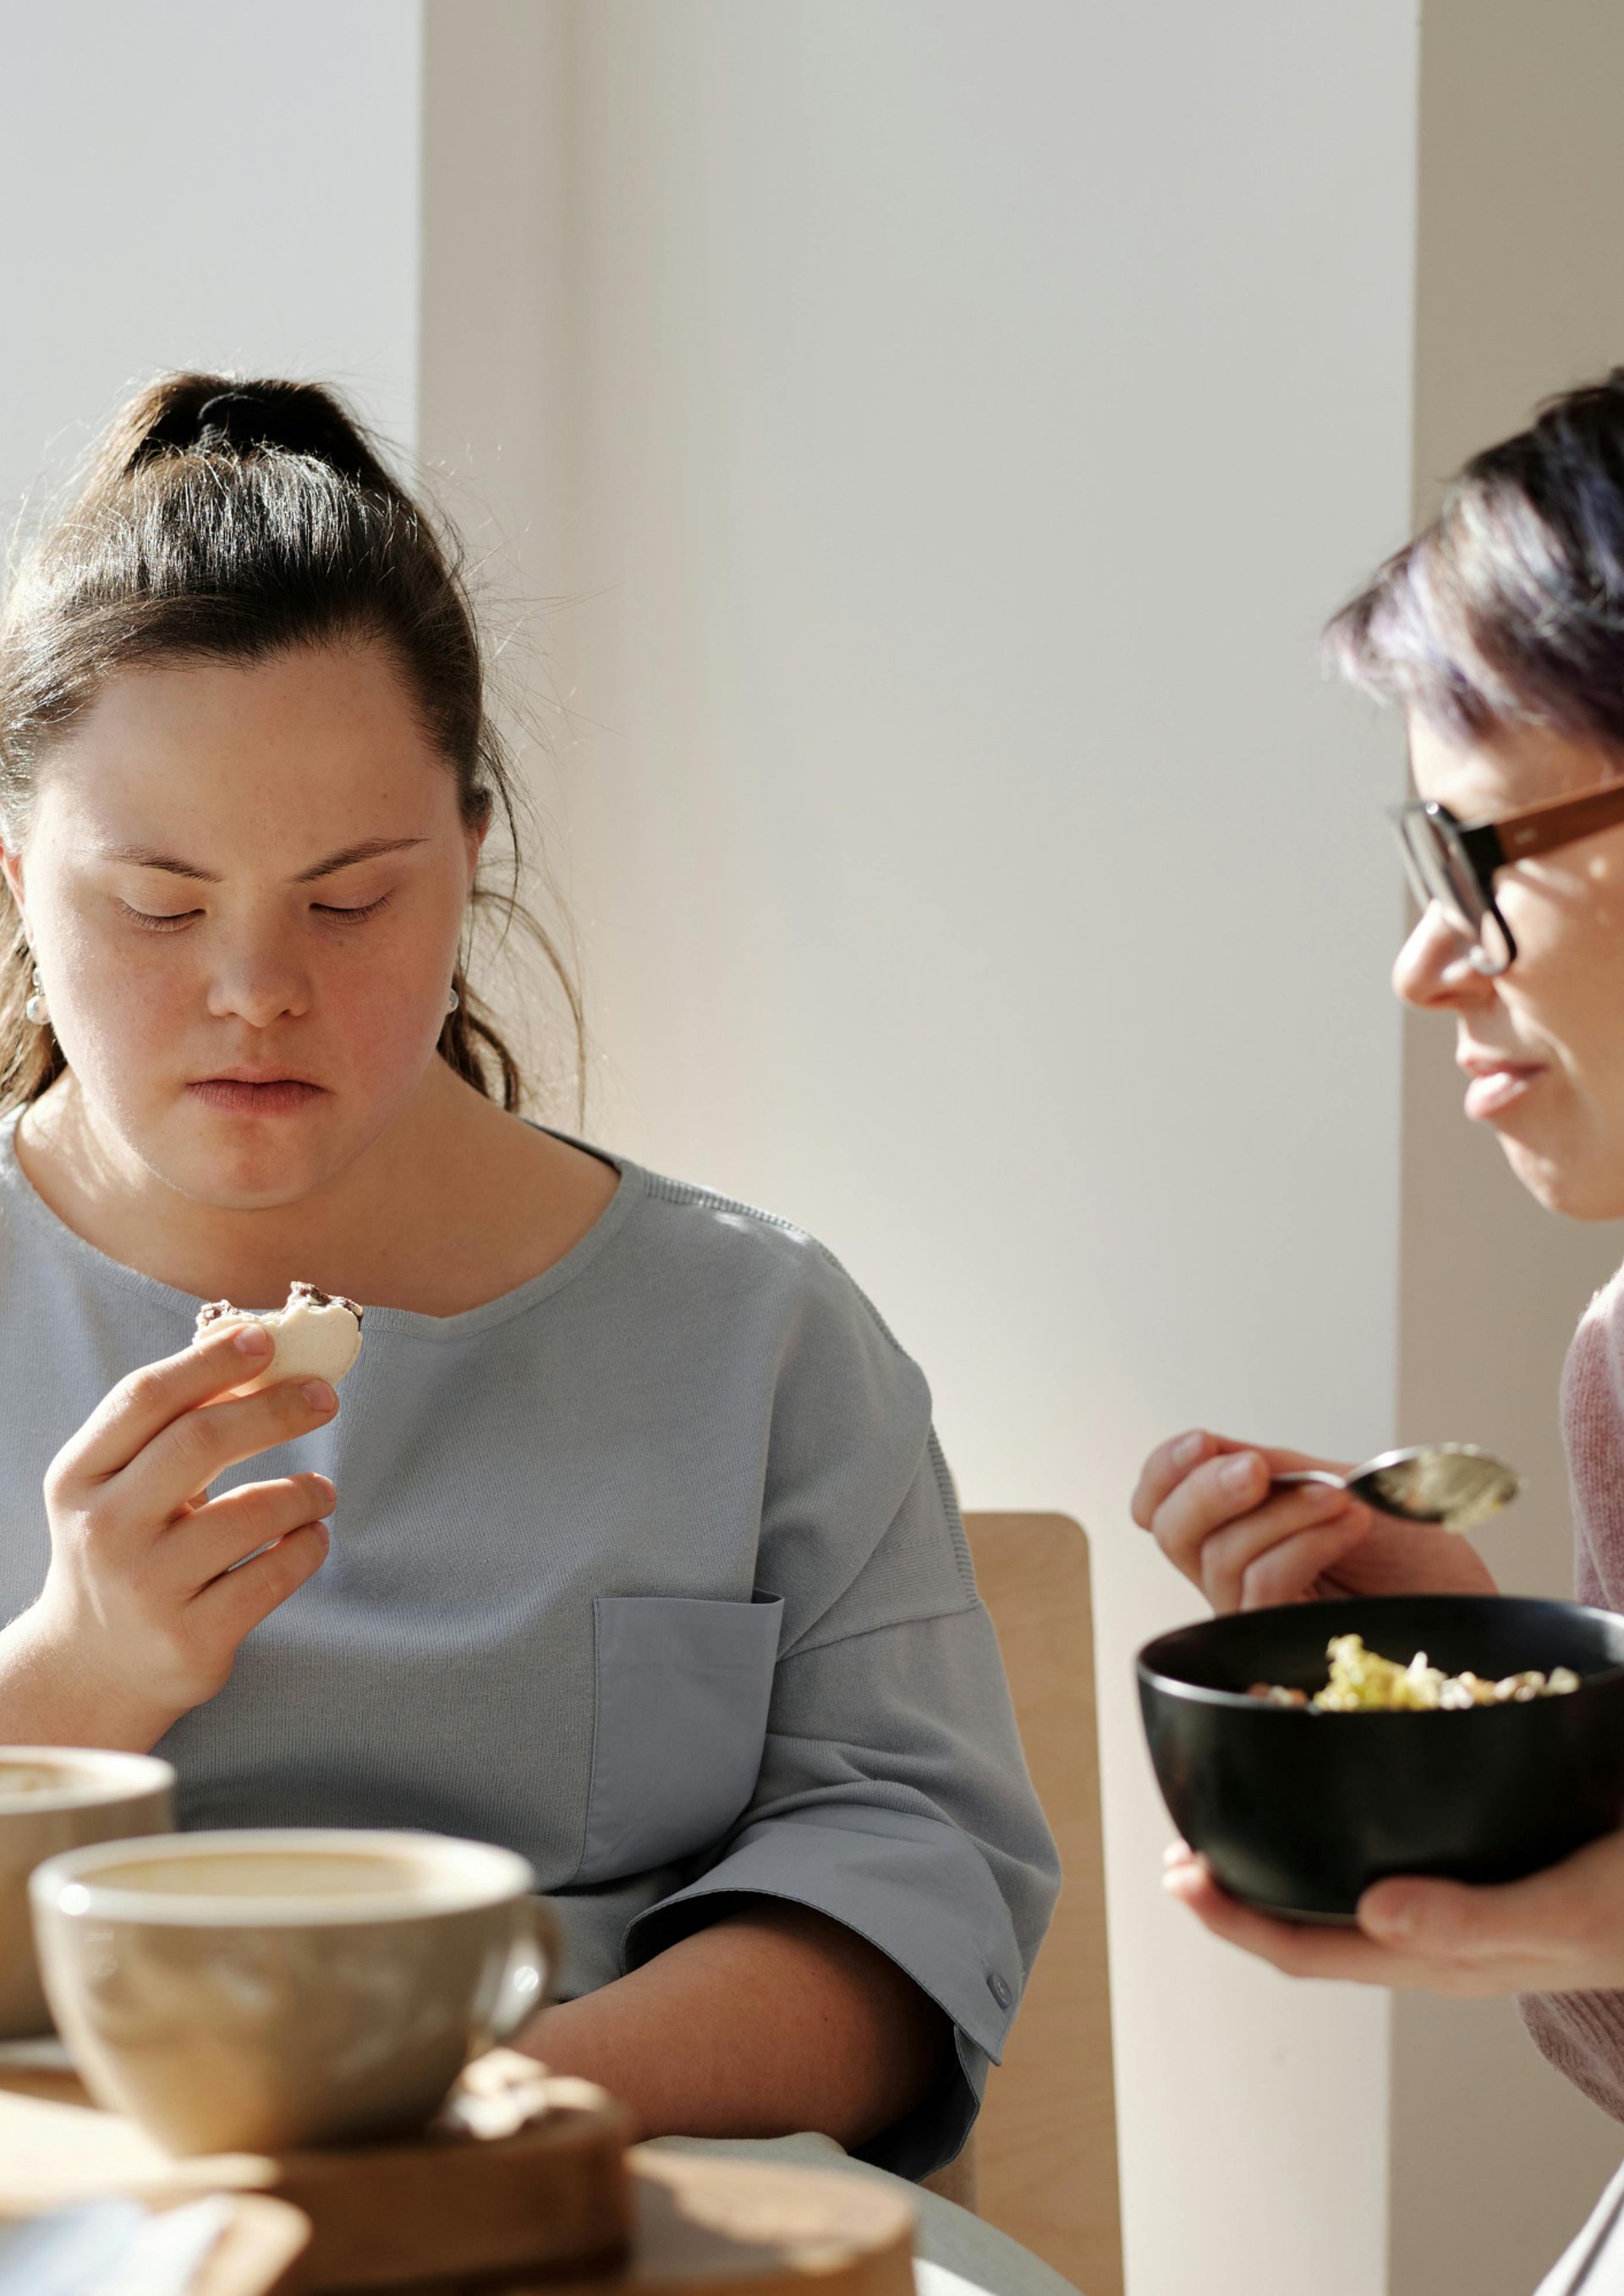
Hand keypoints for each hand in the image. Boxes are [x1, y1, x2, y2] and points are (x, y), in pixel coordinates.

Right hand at [0, 1321, 338, 1749]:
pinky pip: (273, 1575)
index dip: (210, 1361)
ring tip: (321, 1491)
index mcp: (79, 1476)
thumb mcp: (121, 1484)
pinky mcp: (192, 1639)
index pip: (145, 1397)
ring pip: (249, 1514)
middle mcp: (104, 1530)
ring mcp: (146, 1589)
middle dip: (274, 1409)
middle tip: (324, 1397)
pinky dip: (308, 1545)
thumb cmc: (125, 1546)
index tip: (267, 1338)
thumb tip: (251, 1337)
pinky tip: (310, 1536)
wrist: (91, 1667)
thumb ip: (174, 1420)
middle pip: (199, 1442)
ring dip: (303, 1491)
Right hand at [1131, 1428, 1497, 1610]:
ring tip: (1343, 1500)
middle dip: (1204, 1490)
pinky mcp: (1286, 1644)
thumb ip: (1277, 1471)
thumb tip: (1210, 1449)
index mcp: (1243, 1530)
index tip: (1202, 1442)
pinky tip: (1348, 1523)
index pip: (1161, 1507)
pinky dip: (1302, 1542)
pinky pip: (1261, 1585)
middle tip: (1258, 1470)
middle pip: (1171, 1533)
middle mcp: (1238, 1575)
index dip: (1165, 1473)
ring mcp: (1259, 1615)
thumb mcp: (1342, 1487)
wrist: (1476, 1608)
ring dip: (1281, 1513)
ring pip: (1219, 1557)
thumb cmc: (1421, 1557)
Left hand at [1164, 1832, 1623, 1995]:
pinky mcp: (1480, 1870)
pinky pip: (1388, 1860)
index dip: (1237, 1921)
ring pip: (1344, 1896)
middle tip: (1180, 1852)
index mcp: (1444, 1956)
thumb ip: (1473, 1921)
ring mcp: (1457, 1906)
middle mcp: (1438, 1936)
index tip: (1179, 1878)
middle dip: (1241, 1896)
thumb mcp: (1564, 1912)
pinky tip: (1332, 1793)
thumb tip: (1375, 1914)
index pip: (1312, 1951)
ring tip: (1232, 1826)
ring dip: (1283, 1865)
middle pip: (1313, 1929)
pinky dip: (1338, 1831)